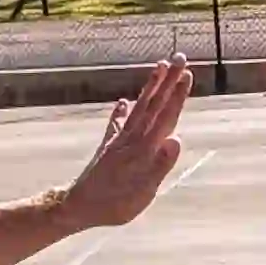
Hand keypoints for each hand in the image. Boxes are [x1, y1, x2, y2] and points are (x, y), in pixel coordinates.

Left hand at [61, 57, 188, 231]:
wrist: (78, 206)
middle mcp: (132, 139)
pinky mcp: (109, 146)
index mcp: (143, 149)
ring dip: (150, 88)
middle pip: (154, 105)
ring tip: (159, 68)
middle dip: (168, 81)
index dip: (177, 96)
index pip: (165, 116)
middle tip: (180, 58)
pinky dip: (121, 112)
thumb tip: (176, 140)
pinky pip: (118, 123)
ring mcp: (119, 140)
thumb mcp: (142, 192)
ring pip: (139, 108)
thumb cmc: (114, 205)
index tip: (187, 74)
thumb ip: (160, 166)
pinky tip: (123, 101)